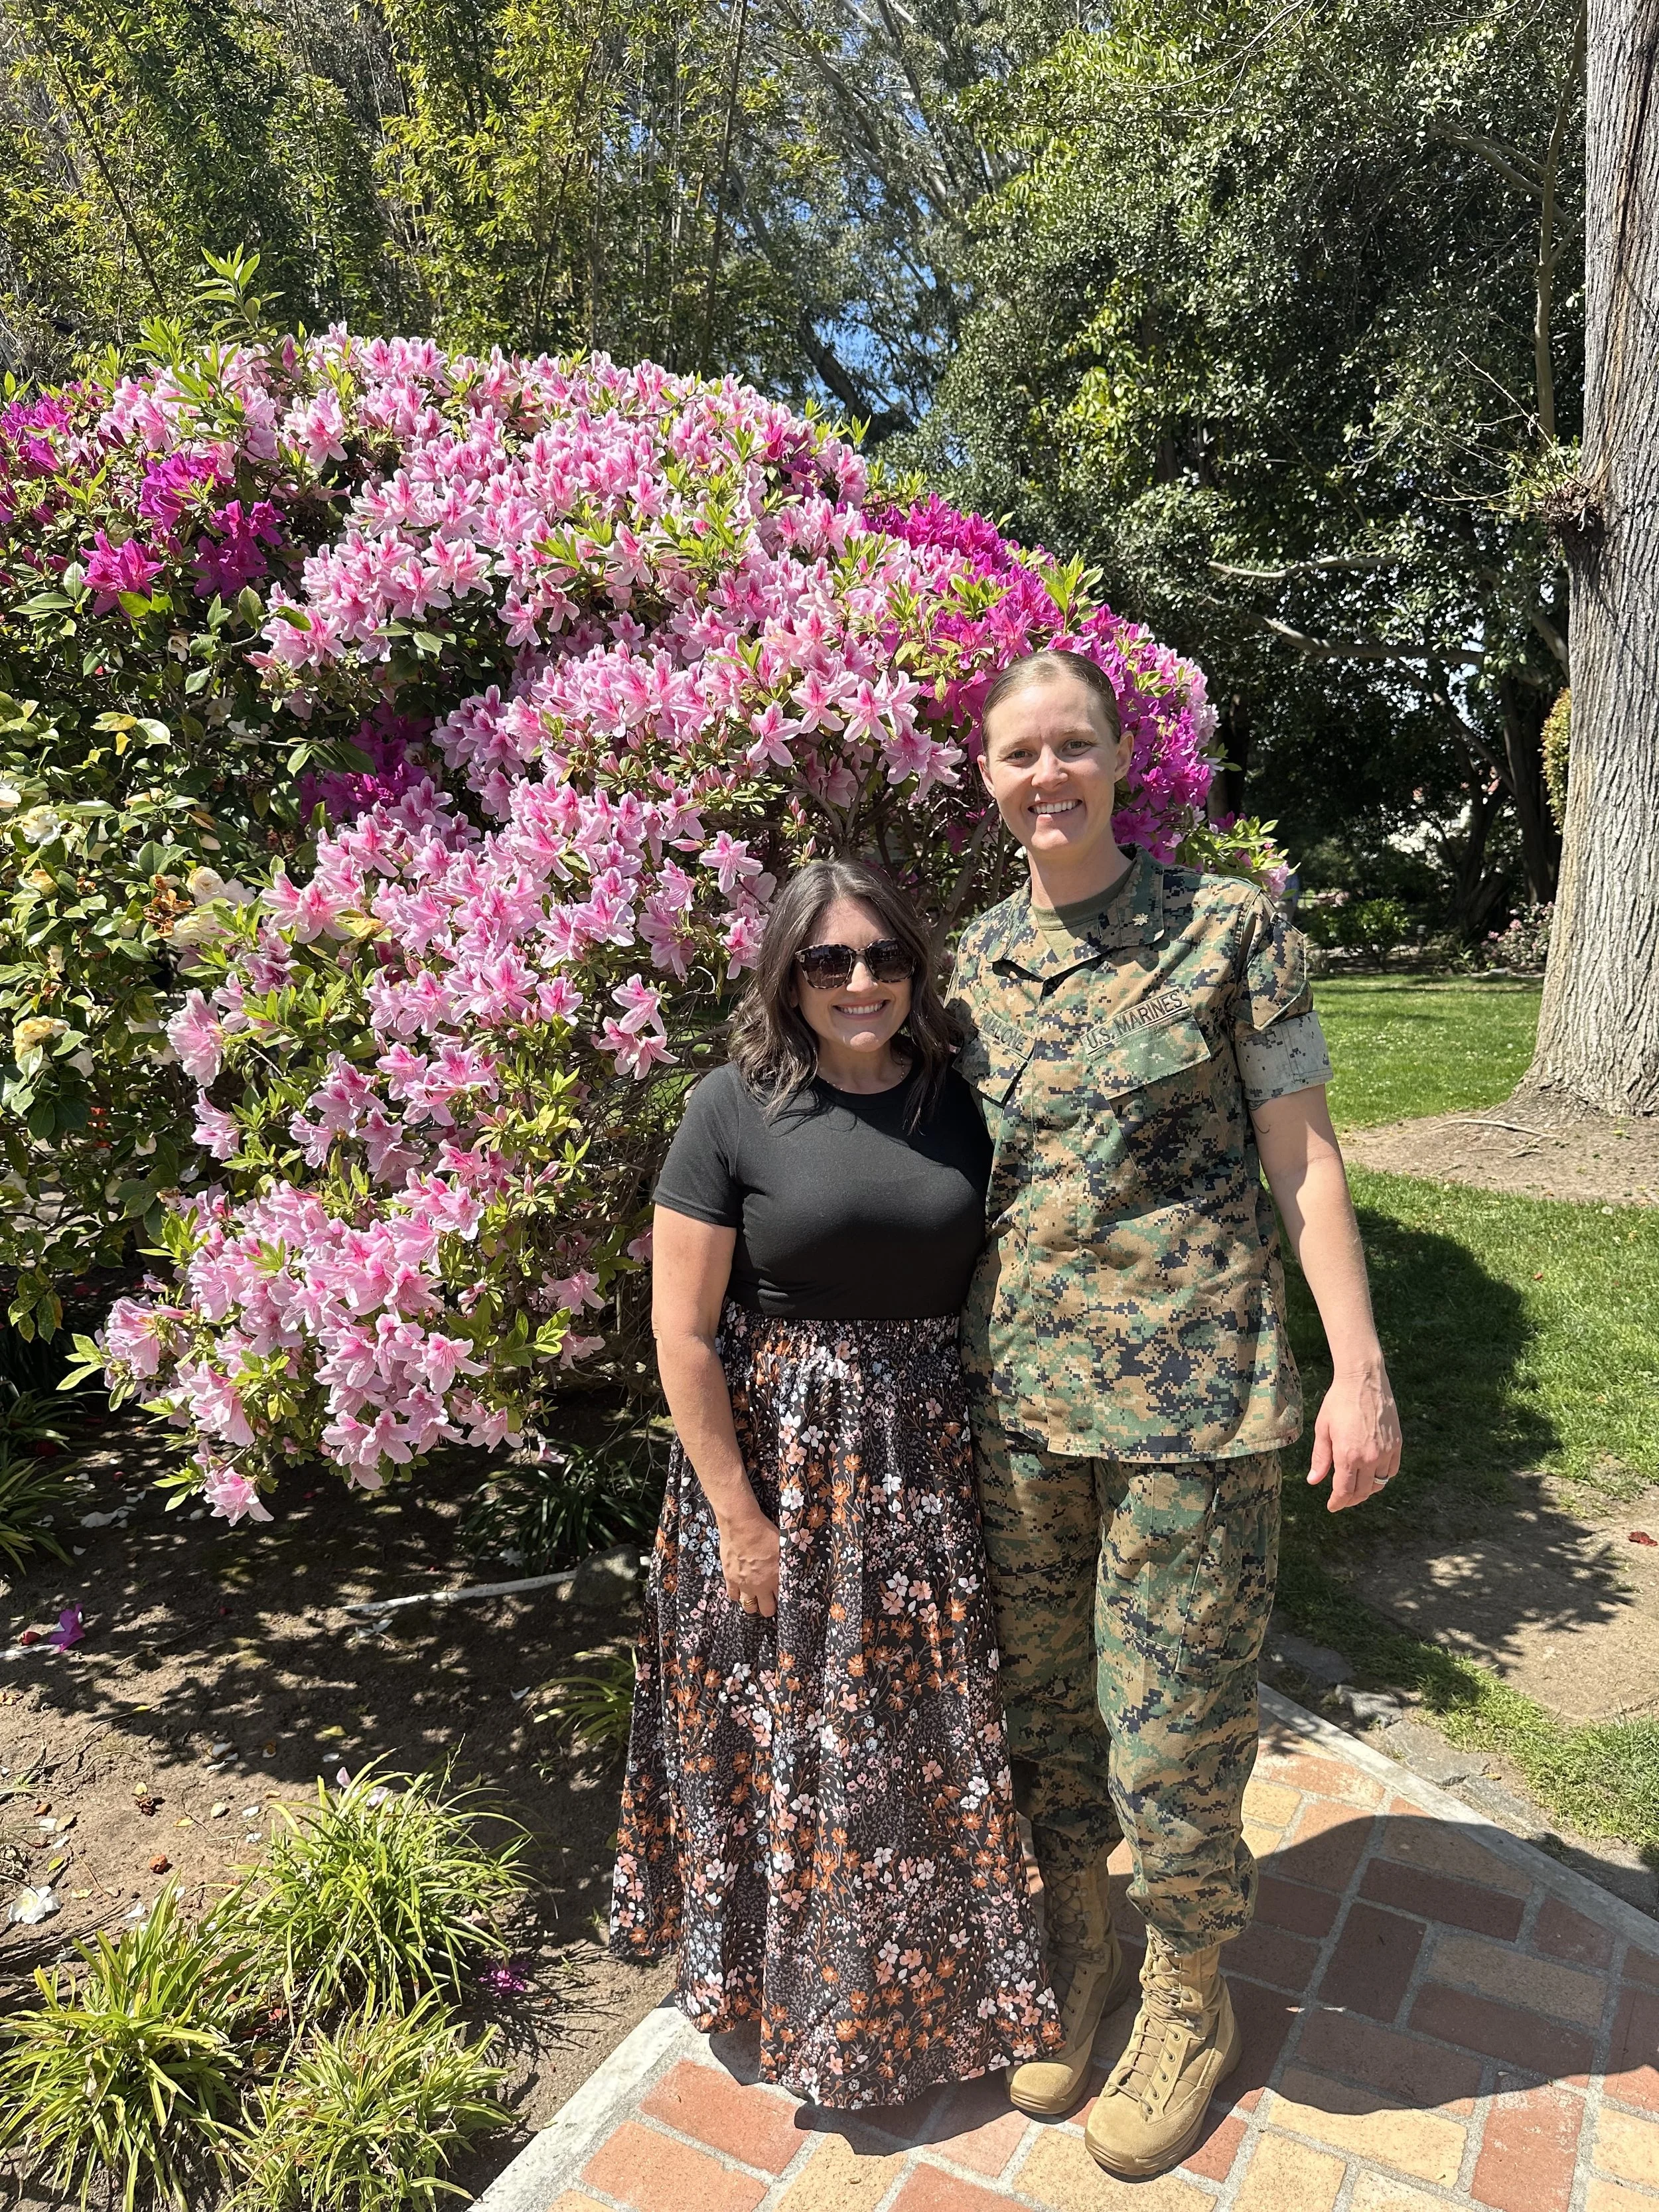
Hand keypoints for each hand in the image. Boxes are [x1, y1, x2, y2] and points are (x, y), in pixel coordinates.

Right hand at [718, 1512, 780, 1617]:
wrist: (741, 1525)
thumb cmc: (765, 1532)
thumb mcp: (783, 1547)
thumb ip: (787, 1562)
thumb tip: (794, 1565)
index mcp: (775, 1578)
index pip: (783, 1599)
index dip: (785, 1600)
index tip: (784, 1597)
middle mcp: (760, 1586)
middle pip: (766, 1609)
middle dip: (769, 1607)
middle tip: (770, 1601)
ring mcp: (743, 1584)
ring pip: (748, 1606)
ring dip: (753, 1604)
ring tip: (755, 1598)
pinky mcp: (729, 1578)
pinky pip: (732, 1595)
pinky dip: (737, 1595)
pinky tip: (740, 1590)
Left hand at [1307, 1364, 1401, 1511]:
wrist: (1363, 1380)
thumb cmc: (1338, 1402)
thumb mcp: (1323, 1429)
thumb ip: (1320, 1458)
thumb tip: (1313, 1481)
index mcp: (1348, 1456)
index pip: (1344, 1491)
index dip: (1337, 1502)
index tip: (1332, 1506)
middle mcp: (1370, 1458)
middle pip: (1362, 1491)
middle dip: (1350, 1499)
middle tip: (1342, 1500)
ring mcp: (1386, 1452)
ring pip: (1379, 1483)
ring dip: (1367, 1490)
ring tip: (1356, 1489)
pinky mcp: (1397, 1444)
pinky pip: (1391, 1470)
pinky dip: (1383, 1477)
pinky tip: (1373, 1475)